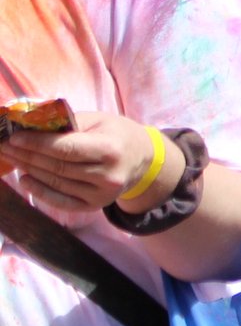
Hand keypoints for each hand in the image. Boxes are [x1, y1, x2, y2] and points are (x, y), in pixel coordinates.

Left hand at [2, 111, 165, 214]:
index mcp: (110, 149)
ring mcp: (102, 194)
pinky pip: (61, 201)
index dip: (36, 144)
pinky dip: (39, 191)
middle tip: (4, 147)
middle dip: (26, 155)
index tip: (13, 138)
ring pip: (55, 183)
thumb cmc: (115, 134)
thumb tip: (29, 124)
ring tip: (11, 158)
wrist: (142, 159)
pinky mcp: (95, 206)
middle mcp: (107, 175)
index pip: (65, 149)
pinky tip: (25, 180)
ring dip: (28, 170)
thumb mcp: (97, 120)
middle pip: (57, 166)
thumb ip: (65, 123)